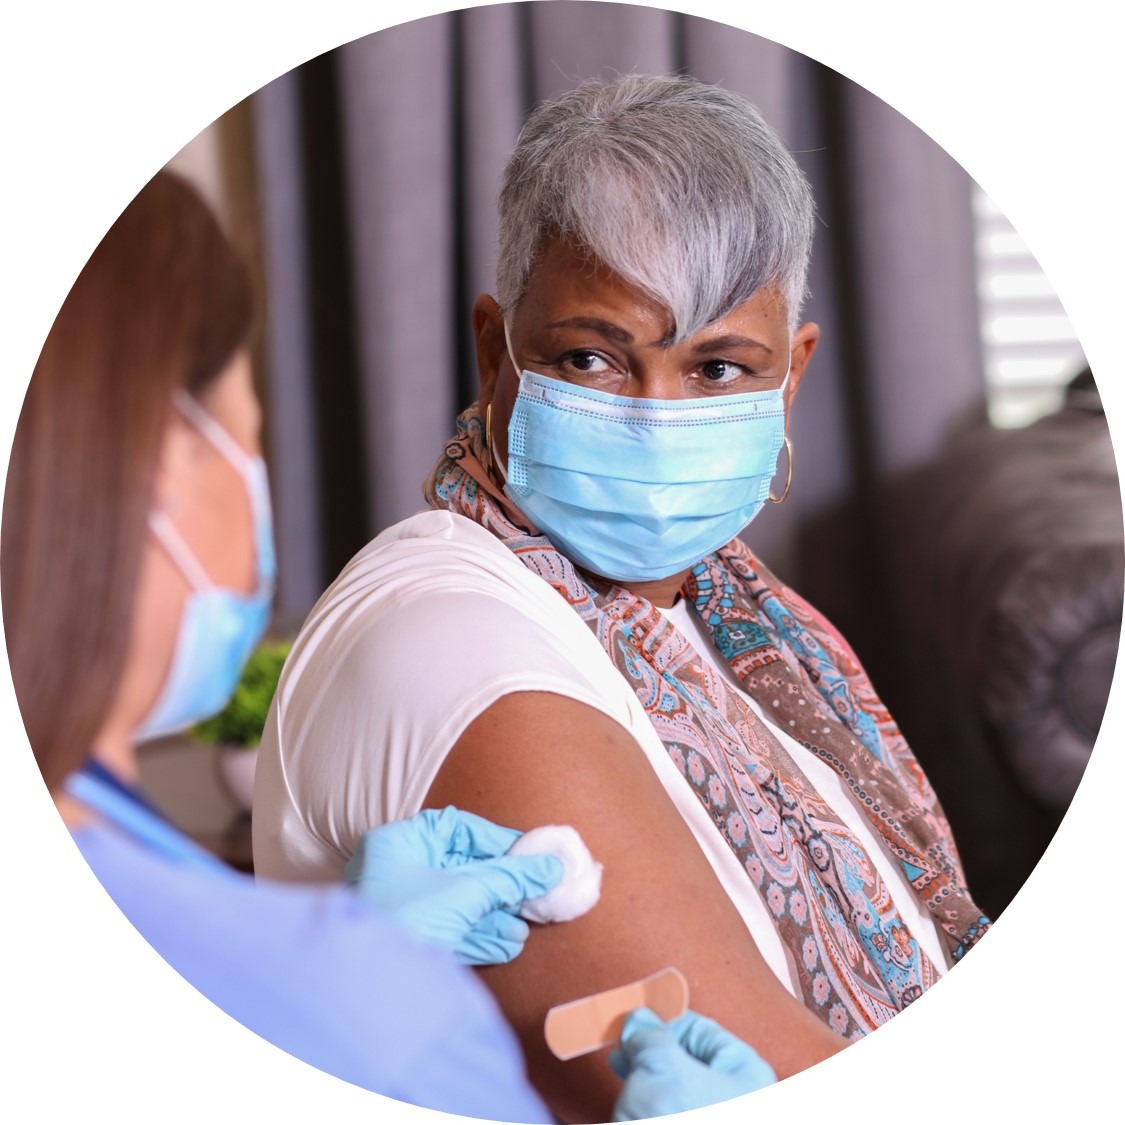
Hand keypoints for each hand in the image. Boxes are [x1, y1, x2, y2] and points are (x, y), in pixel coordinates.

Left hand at [344, 806, 562, 964]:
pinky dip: (480, 936)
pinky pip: (450, 930)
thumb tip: (551, 867)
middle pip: (461, 868)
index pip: (455, 828)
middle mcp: (396, 871)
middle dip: (501, 885)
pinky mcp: (409, 941)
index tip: (529, 852)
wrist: (373, 990)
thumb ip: (510, 878)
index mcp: (399, 843)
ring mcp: (401, 908)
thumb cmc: (407, 920)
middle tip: (534, 891)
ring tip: (525, 927)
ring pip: (458, 903)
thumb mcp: (465, 892)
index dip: (495, 840)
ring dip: (494, 915)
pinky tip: (508, 946)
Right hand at [610, 1008, 776, 1120]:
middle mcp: (739, 1101)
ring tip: (623, 1085)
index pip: (702, 1031)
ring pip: (677, 1093)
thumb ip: (649, 1036)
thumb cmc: (682, 1123)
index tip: (631, 1021)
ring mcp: (715, 1120)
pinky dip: (649, 1109)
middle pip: (689, 1063)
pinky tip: (630, 1110)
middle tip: (620, 1051)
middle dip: (650, 1054)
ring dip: (646, 1083)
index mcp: (747, 1074)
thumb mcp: (659, 1069)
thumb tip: (638, 1021)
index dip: (662, 1022)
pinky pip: (670, 1113)